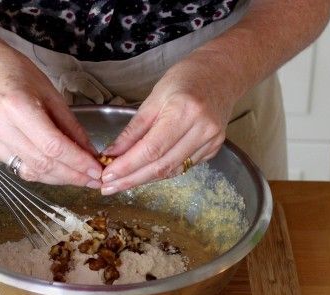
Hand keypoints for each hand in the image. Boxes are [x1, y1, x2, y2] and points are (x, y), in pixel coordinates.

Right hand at [0, 43, 101, 187]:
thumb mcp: (49, 92)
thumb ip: (69, 125)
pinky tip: (58, 171)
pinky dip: (42, 173)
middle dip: (72, 175)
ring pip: (32, 172)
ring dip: (59, 178)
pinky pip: (20, 168)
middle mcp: (1, 127)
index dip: (78, 162)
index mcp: (17, 107)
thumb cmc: (14, 72)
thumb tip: (89, 152)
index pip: (53, 146)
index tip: (96, 170)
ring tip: (80, 178)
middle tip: (94, 179)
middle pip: (43, 163)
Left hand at [99, 54, 239, 194]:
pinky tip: (143, 175)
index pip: (151, 149)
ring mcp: (211, 141)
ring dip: (144, 180)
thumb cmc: (185, 79)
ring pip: (172, 171)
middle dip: (131, 179)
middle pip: (161, 165)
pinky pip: (183, 167)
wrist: (222, 73)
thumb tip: (112, 154)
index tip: (107, 176)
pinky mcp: (214, 149)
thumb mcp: (154, 98)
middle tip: (108, 187)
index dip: (127, 166)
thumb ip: (133, 130)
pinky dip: (161, 173)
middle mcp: (201, 129)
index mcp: (184, 111)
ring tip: (120, 184)